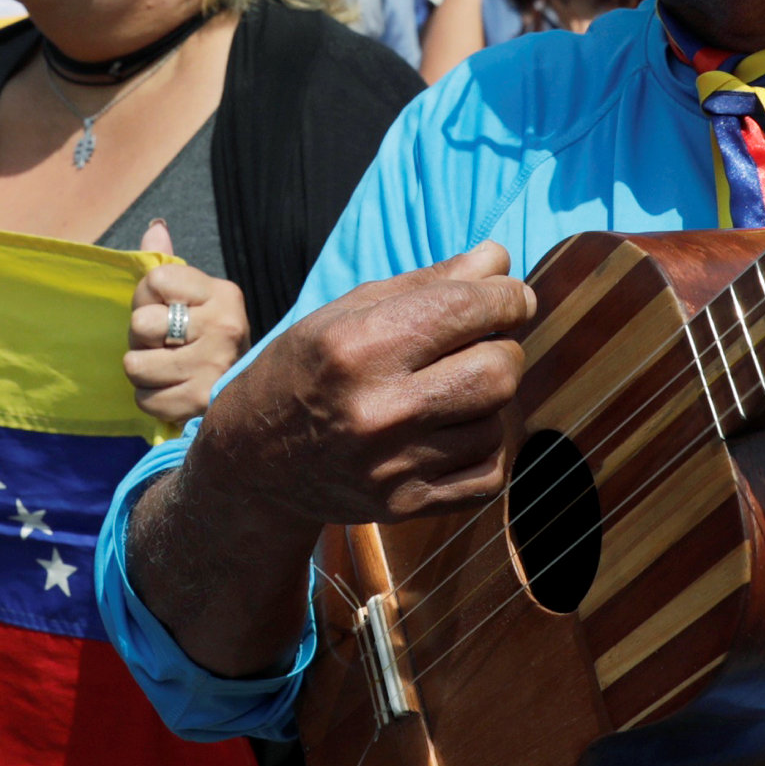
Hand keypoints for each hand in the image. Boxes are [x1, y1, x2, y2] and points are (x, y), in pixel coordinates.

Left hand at [125, 222, 248, 427]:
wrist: (246, 391)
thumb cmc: (207, 337)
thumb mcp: (194, 296)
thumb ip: (168, 263)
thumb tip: (155, 227)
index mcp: (222, 293)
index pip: (154, 280)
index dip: (146, 298)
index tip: (163, 310)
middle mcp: (223, 326)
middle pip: (140, 324)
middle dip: (141, 339)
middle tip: (162, 345)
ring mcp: (214, 366)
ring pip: (135, 365)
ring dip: (143, 371)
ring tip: (165, 369)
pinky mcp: (200, 401)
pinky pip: (144, 398)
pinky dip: (151, 398)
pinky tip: (172, 391)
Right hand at [184, 244, 532, 527]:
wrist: (254, 461)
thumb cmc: (305, 370)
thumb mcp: (347, 312)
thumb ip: (428, 283)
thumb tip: (499, 259)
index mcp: (358, 346)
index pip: (468, 309)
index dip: (507, 296)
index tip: (510, 296)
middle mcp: (377, 409)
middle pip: (499, 371)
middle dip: (504, 348)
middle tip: (484, 344)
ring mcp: (392, 465)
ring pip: (498, 423)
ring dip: (489, 401)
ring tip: (454, 390)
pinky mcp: (405, 506)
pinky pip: (490, 475)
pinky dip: (485, 449)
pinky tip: (455, 431)